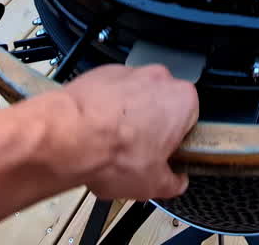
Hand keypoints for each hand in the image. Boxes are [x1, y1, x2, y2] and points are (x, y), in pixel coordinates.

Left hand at [61, 64, 198, 199]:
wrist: (68, 137)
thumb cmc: (111, 151)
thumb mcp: (153, 184)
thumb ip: (173, 182)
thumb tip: (175, 182)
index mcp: (182, 100)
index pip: (190, 122)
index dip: (175, 143)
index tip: (164, 156)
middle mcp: (158, 79)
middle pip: (161, 106)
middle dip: (150, 128)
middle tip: (137, 153)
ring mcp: (128, 73)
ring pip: (134, 98)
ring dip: (126, 118)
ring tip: (111, 146)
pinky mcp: (100, 73)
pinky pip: (109, 93)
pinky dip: (103, 110)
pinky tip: (94, 133)